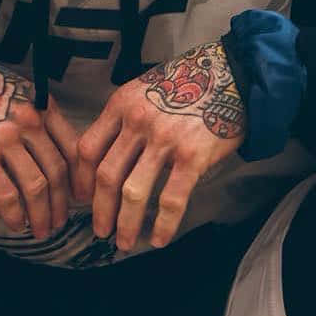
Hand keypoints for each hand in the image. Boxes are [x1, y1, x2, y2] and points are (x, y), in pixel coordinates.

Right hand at [0, 49, 79, 237]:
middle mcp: (28, 122)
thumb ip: (36, 116)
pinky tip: (17, 224)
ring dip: (42, 214)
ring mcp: (5, 140)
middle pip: (57, 171)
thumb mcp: (15, 90)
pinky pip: (7, 194)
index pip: (73, 148)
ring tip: (42, 229)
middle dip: (62, 203)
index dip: (80, 178)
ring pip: (36, 187)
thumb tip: (50, 152)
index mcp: (41, 105)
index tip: (80, 195)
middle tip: (60, 220)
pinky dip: (15, 215)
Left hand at [73, 40, 245, 251]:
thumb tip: (112, 159)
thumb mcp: (146, 90)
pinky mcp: (192, 155)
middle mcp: (138, 121)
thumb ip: (125, 119)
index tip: (83, 198)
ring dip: (126, 223)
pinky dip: (163, 224)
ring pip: (133, 192)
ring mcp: (165, 139)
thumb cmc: (189, 84)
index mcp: (122, 104)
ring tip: (124, 241)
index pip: (88, 149)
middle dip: (100, 210)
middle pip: (107, 175)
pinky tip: (159, 238)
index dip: (82, 180)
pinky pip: (172, 199)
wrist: (233, 74)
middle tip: (101, 230)